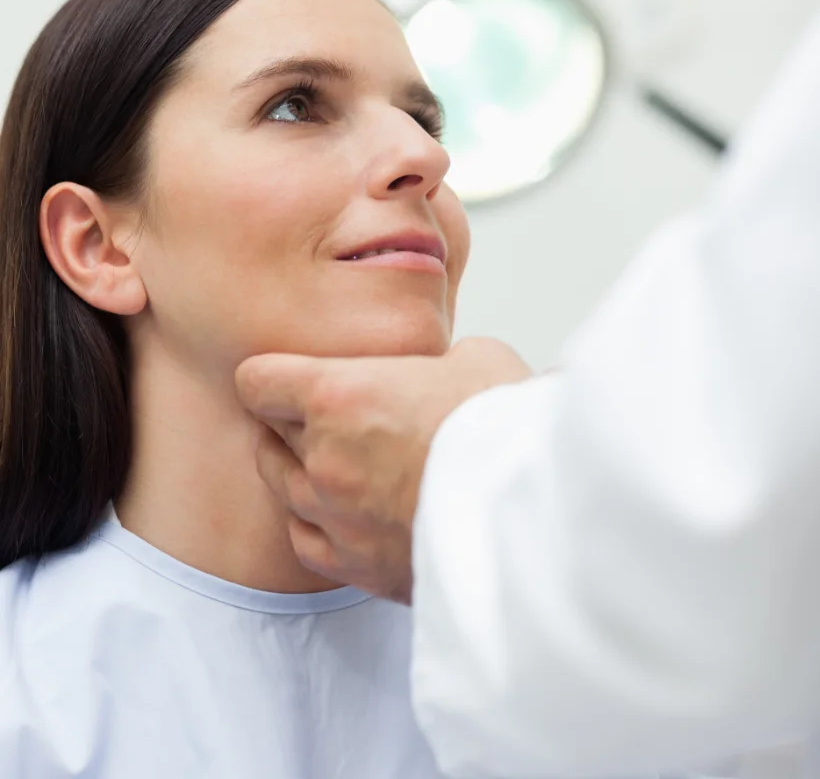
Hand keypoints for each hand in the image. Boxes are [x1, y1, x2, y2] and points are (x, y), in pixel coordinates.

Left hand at [235, 337, 530, 602]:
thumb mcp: (472, 356)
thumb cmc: (506, 427)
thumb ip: (430, 362)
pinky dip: (317, 522)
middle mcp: (323, 457)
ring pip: (283, 486)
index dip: (274, 375)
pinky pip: (305, 540)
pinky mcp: (357, 565)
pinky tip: (343, 511)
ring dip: (304, 470)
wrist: (535, 511)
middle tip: (332, 415)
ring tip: (341, 461)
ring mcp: (334, 516)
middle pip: (271, 432)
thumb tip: (435, 372)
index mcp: (338, 395)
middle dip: (295, 421)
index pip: (258, 381)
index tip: (293, 377)